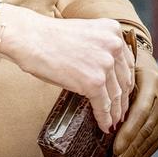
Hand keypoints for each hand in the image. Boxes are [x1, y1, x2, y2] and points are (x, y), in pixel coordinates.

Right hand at [0, 6, 134, 132]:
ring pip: (116, 96)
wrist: (31, 37)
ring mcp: (105, 64)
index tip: (123, 92)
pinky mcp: (94, 82)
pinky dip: (104, 118)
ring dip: (115, 112)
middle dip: (122, 99)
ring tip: (113, 122)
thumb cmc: (50, 37)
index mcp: (112, 30)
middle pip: (124, 80)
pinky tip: (104, 126)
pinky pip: (103, 106)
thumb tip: (108, 76)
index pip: (126, 62)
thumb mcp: (85, 35)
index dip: (126, 81)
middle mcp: (113, 45)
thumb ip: (100, 49)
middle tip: (120, 112)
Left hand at [111, 47, 157, 156]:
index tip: (115, 149)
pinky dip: (143, 154)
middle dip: (131, 150)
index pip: (141, 112)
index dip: (129, 132)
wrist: (146, 65)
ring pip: (153, 138)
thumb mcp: (121, 75)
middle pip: (147, 128)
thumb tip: (102, 120)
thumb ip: (116, 95)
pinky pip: (157, 140)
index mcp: (153, 82)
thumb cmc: (125, 70)